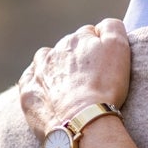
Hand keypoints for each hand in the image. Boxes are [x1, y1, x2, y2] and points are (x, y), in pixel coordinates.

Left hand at [19, 18, 130, 139]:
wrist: (81, 121)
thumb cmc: (105, 86)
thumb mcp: (119, 48)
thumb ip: (112, 27)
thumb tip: (101, 26)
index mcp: (78, 39)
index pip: (90, 34)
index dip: (99, 47)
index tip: (106, 64)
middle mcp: (55, 50)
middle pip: (68, 47)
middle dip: (77, 57)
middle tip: (91, 78)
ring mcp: (38, 70)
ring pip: (46, 60)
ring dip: (55, 66)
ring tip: (68, 85)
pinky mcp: (28, 91)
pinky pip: (30, 79)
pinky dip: (38, 81)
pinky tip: (49, 92)